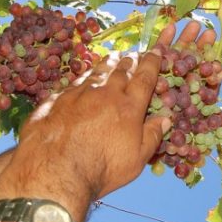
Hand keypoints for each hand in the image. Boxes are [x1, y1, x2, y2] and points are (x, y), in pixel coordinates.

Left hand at [0, 21, 215, 221]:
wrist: (55, 170)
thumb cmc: (101, 169)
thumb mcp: (136, 159)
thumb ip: (152, 136)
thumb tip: (166, 118)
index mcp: (129, 107)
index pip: (145, 78)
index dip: (152, 62)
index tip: (157, 51)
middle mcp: (105, 94)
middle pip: (121, 70)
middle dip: (130, 60)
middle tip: (134, 54)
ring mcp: (79, 94)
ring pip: (97, 72)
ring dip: (108, 63)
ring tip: (113, 57)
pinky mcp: (57, 99)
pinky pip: (75, 82)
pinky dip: (84, 77)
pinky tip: (84, 77)